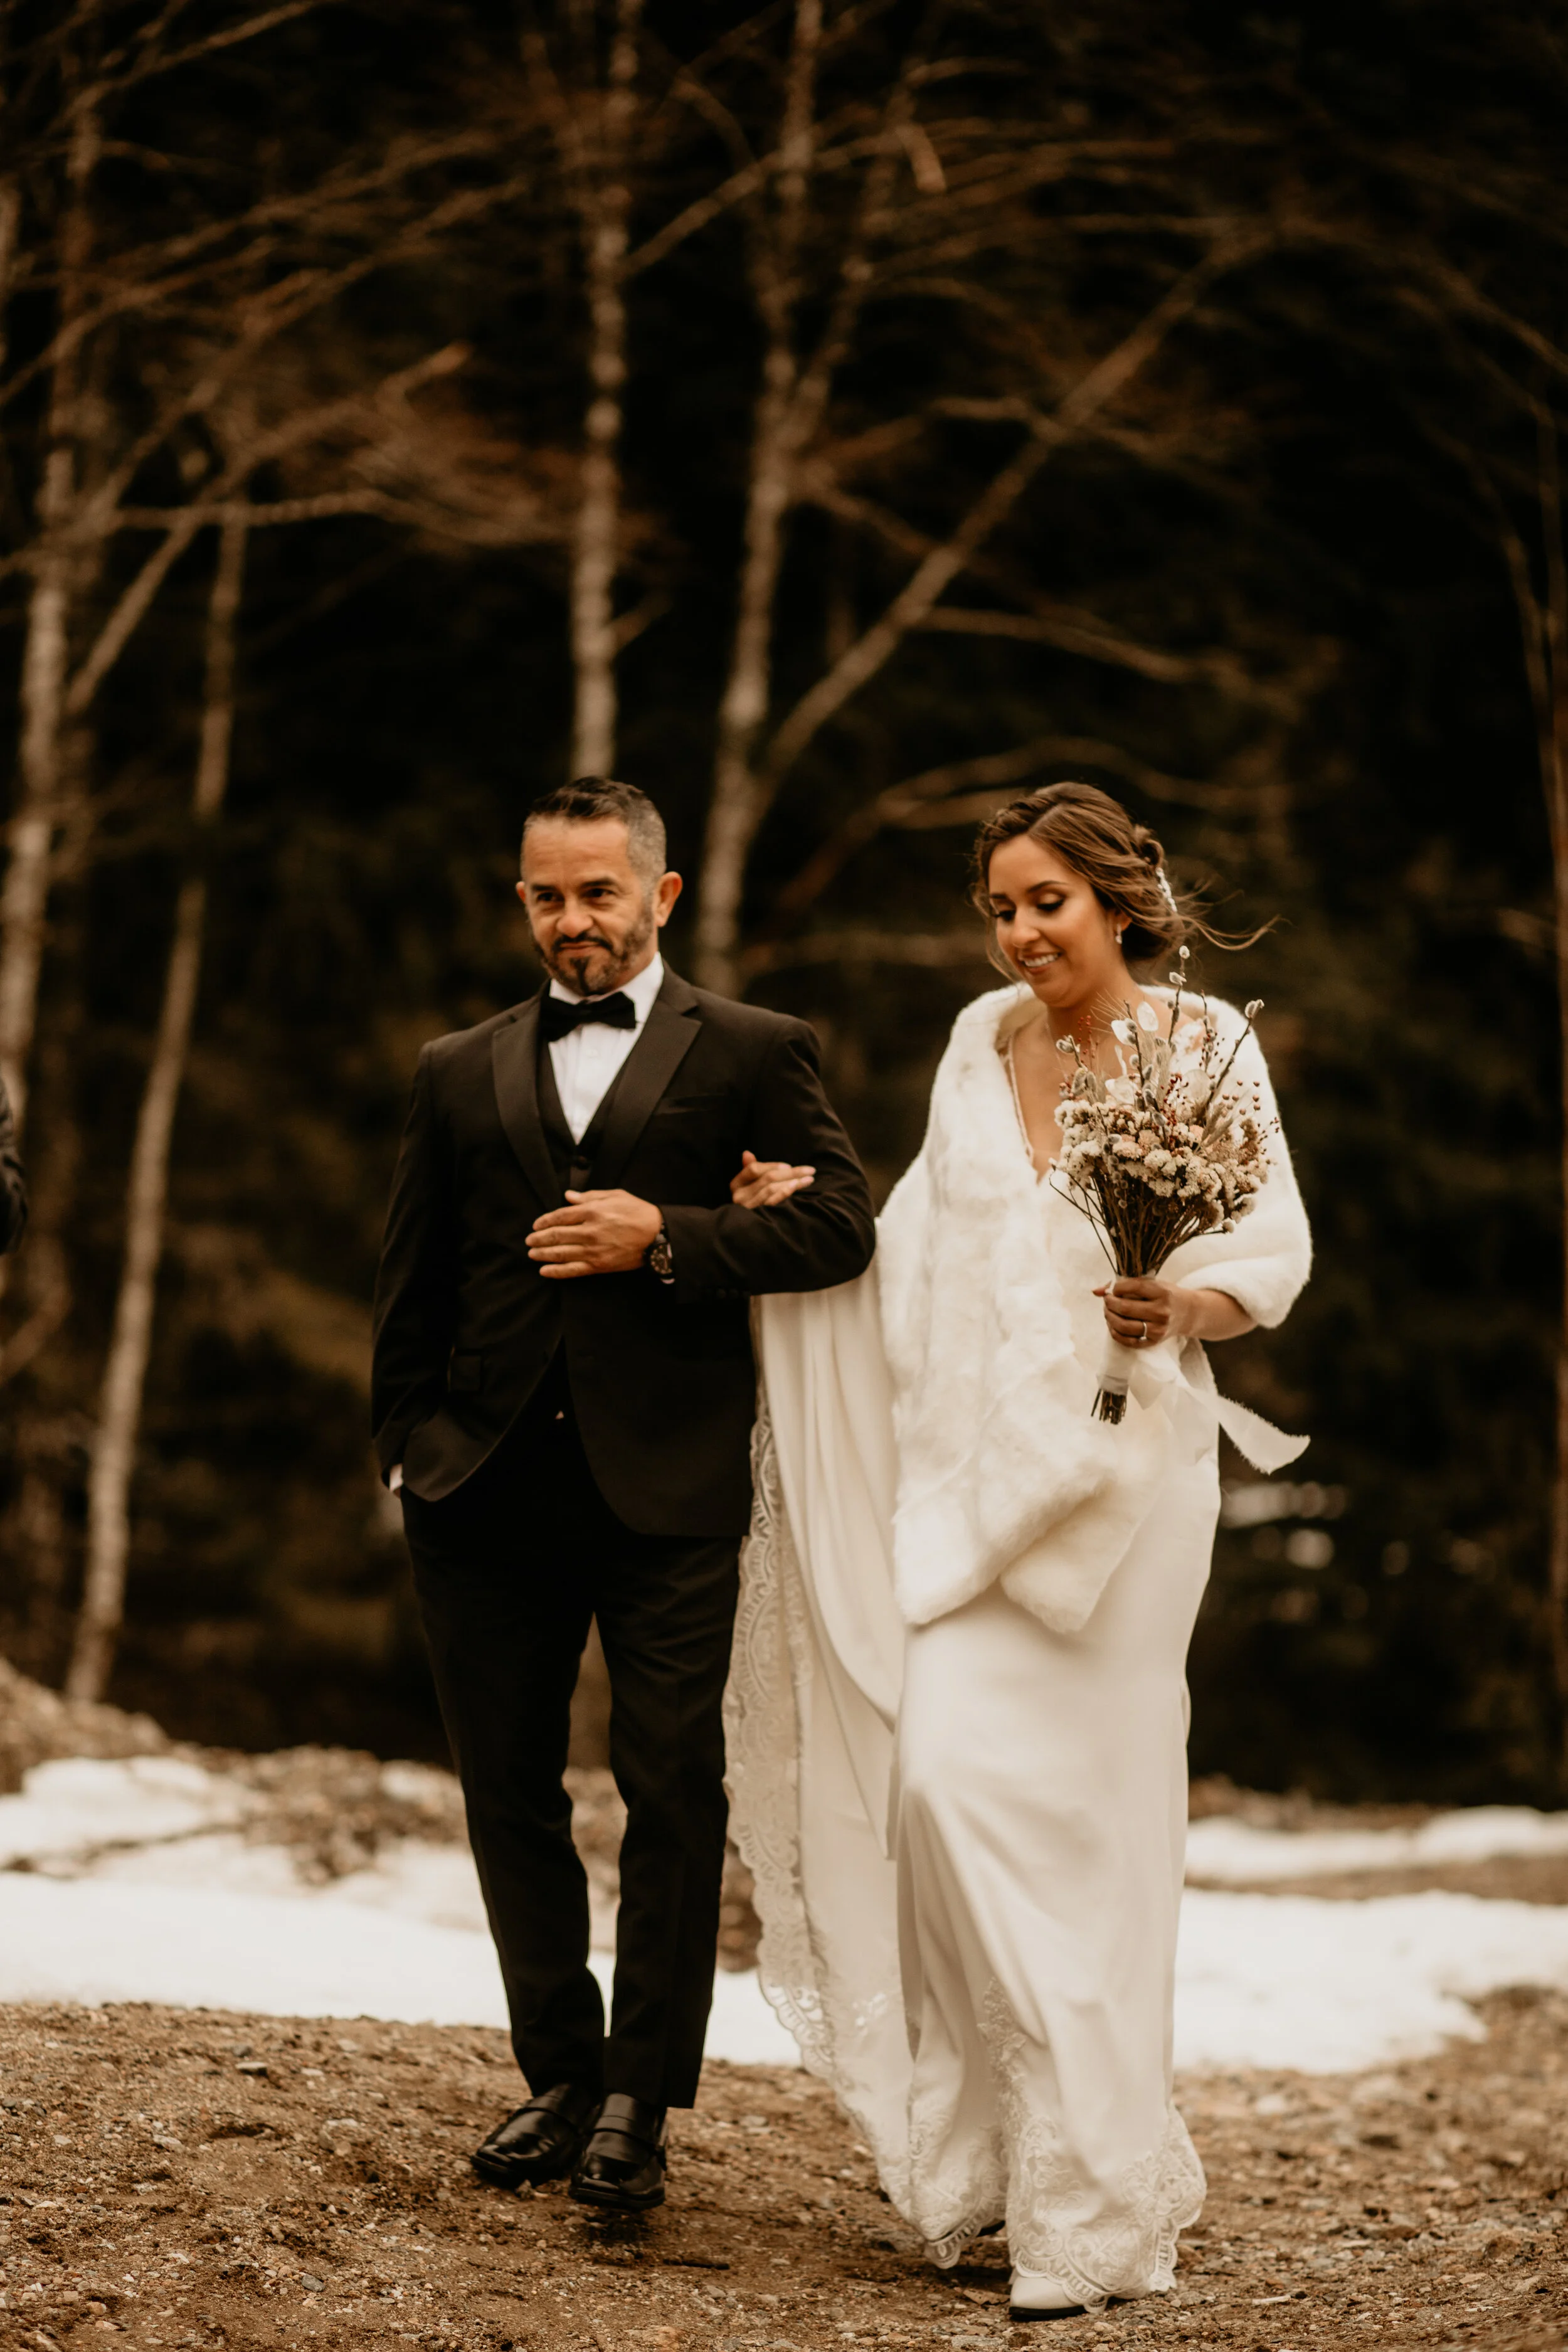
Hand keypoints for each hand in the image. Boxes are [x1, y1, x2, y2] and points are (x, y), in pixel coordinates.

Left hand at [528, 1190, 662, 1278]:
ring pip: (561, 1253)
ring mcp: (593, 1250)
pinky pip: (573, 1269)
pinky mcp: (599, 1265)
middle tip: (529, 1240)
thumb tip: (568, 1196)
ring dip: (543, 1254)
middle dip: (539, 1238)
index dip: (545, 1221)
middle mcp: (590, 1231)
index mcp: (593, 1211)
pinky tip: (544, 1271)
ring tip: (531, 1254)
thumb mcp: (616, 1195)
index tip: (536, 1225)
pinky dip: (557, 1271)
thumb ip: (590, 1196)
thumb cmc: (639, 1213)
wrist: (658, 1237)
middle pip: (557, 1235)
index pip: (561, 1216)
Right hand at [730, 1148, 814, 1209]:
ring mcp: (748, 1208)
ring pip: (771, 1188)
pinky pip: (772, 1202)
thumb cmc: (755, 1203)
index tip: (789, 1166)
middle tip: (810, 1170)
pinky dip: (785, 1192)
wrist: (750, 1233)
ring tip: (809, 1179)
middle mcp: (739, 1196)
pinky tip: (796, 1186)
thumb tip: (747, 1153)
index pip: (753, 1169)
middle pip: (767, 1178)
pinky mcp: (758, 1217)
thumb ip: (751, 1170)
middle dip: (791, 1172)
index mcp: (736, 1185)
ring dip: (793, 1181)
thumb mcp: (750, 1186)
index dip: (772, 1165)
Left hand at [1092, 1277, 1252, 1346]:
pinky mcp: (1154, 1341)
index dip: (1116, 1287)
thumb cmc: (1165, 1295)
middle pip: (1124, 1308)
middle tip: (1107, 1300)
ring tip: (1108, 1311)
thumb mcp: (1151, 1284)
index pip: (1131, 1287)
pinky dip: (1115, 1333)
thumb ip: (1124, 1284)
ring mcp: (1158, 1329)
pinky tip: (1113, 1325)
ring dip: (1109, 1317)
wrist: (1187, 1313)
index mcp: (1162, 1292)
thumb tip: (1095, 1291)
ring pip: (1123, 1326)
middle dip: (1109, 1303)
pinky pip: (1128, 1341)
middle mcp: (1161, 1311)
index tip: (1115, 1288)